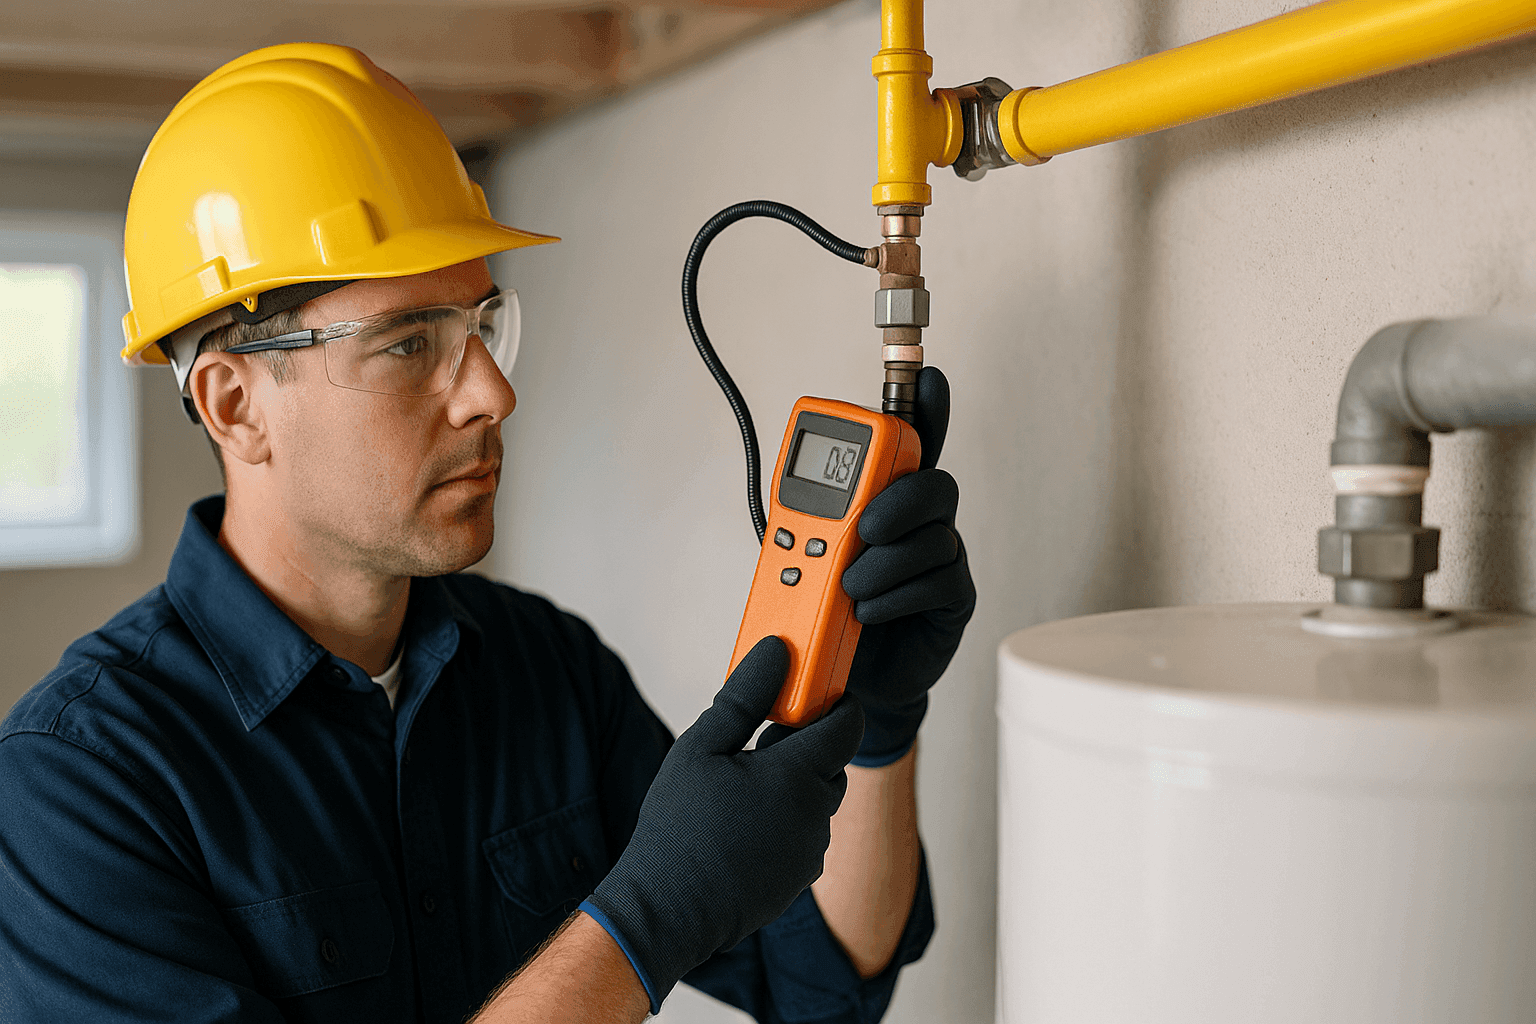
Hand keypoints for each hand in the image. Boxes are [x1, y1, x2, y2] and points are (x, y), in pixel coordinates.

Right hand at [581, 637, 864, 1011]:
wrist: (666, 911)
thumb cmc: (678, 827)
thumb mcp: (702, 747)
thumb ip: (746, 697)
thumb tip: (777, 650)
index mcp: (797, 776)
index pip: (847, 725)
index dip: (837, 703)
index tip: (815, 692)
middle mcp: (817, 816)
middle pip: (833, 764)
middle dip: (808, 746)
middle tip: (763, 738)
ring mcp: (811, 852)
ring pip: (818, 803)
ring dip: (795, 787)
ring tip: (743, 785)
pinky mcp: (799, 880)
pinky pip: (804, 836)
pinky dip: (786, 822)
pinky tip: (742, 824)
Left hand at [840, 366, 975, 764]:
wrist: (849, 679)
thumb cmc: (832, 609)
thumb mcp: (809, 557)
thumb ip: (815, 519)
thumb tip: (802, 487)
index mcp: (889, 500)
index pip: (916, 444)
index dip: (929, 406)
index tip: (931, 375)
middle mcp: (923, 523)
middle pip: (935, 484)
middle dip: (900, 498)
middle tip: (864, 525)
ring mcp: (943, 559)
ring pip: (931, 538)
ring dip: (883, 562)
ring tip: (849, 588)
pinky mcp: (954, 599)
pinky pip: (938, 582)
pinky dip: (896, 595)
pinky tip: (870, 611)